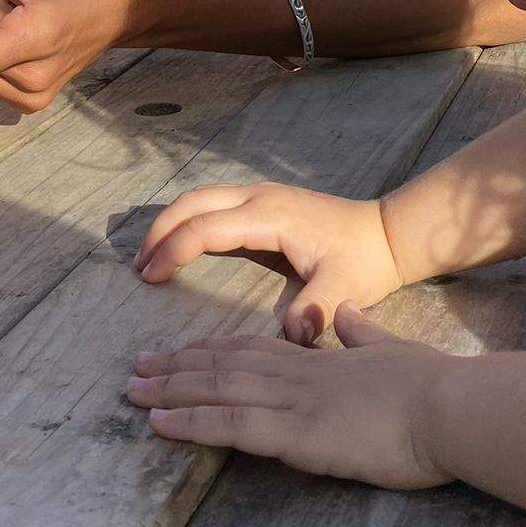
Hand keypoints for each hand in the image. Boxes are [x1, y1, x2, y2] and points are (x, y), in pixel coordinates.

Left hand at [126, 308, 453, 489]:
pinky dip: (189, 422)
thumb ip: (362, 333)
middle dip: (176, 367)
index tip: (179, 352)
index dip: (210, 350)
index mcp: (318, 358)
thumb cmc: (434, 387)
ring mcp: (293, 402)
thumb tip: (344, 314)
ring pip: (215, 390)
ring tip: (131, 392)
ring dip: (169, 391)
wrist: (454, 406)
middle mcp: (296, 374)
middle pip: (222, 365)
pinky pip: (229, 425)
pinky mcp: (297, 433)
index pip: (250, 349)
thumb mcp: (392, 350)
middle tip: (135, 369)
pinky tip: (159, 424)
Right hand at [135, 182, 403, 343]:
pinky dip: (187, 217)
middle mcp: (258, 196)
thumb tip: (293, 334)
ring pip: (199, 196)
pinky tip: (180, 241)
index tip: (150, 278)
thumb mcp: (346, 287)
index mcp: (269, 216)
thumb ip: (318, 309)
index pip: (205, 227)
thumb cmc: (365, 261)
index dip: (172, 250)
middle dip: (159, 231)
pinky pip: (213, 200)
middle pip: (191, 202)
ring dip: (170, 221)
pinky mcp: (263, 198)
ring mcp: (259, 193)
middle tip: (137, 266)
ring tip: (150, 255)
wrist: (387, 232)